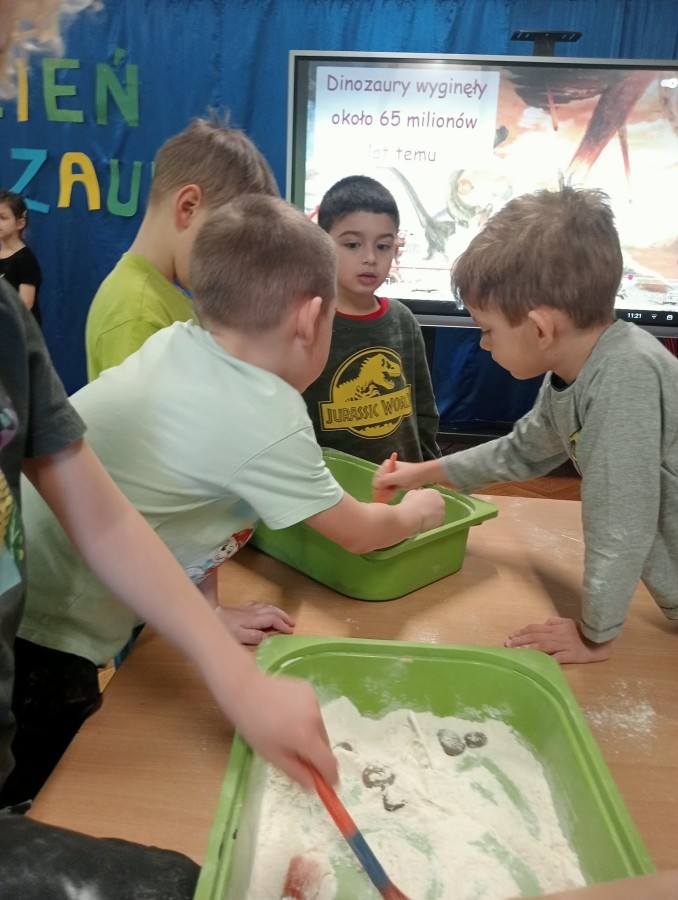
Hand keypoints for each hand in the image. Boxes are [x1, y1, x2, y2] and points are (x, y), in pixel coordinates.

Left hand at [215, 600, 294, 644]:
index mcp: (255, 619)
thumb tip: (268, 636)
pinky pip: (259, 604)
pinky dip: (267, 606)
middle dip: (284, 616)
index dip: (283, 625)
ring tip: (285, 617)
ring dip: (278, 611)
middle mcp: (254, 612)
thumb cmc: (224, 629)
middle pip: (273, 611)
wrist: (211, 616)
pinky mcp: (242, 607)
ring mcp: (248, 608)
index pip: (273, 620)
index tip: (290, 631)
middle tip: (292, 623)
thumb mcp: (239, 637)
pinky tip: (267, 608)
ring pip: (268, 606)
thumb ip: (255, 636)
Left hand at [236, 671, 337, 788]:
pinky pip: (313, 711)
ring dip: (311, 734)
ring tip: (288, 729)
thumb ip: (296, 772)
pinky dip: (306, 717)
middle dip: (316, 754)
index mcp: (307, 737)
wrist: (246, 691)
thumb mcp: (273, 756)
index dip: (330, 776)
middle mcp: (316, 718)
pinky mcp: (309, 690)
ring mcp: (314, 701)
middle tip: (297, 754)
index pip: (329, 762)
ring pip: (319, 727)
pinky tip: (288, 713)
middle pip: (325, 744)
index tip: (329, 784)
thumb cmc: (255, 728)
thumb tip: (313, 786)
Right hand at [372, 457, 438, 494]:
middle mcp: (387, 471)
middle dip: (380, 490)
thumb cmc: (409, 474)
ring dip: (384, 493)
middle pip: (380, 482)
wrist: (421, 476)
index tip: (377, 493)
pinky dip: (388, 494)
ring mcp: (391, 478)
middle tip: (380, 498)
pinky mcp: (395, 484)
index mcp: (386, 465)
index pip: (377, 476)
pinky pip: (389, 490)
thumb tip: (375, 485)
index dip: (377, 485)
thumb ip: (384, 481)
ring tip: (385, 499)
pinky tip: (388, 499)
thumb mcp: (395, 477)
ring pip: (384, 487)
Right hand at [399, 486, 445, 533]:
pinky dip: (432, 523)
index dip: (426, 500)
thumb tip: (419, 495)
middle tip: (422, 511)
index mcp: (435, 493)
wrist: (411, 516)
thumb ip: (418, 493)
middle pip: (437, 504)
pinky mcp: (441, 522)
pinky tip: (424, 523)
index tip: (420, 503)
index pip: (432, 495)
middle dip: (431, 507)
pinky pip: (436, 522)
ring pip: (437, 514)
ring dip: (432, 515)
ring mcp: (442, 512)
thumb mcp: (412, 493)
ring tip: (422, 518)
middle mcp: (441, 501)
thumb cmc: (410, 503)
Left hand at [505, 617, 613, 663]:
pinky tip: (537, 662)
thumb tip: (544, 622)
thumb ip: (555, 622)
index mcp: (555, 627)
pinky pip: (557, 657)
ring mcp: (564, 645)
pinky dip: (547, 659)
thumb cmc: (584, 632)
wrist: (600, 639)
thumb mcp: (568, 622)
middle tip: (507, 644)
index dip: (522, 631)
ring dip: (528, 648)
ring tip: (516, 650)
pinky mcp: (571, 655)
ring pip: (543, 646)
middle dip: (520, 640)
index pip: (535, 628)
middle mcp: (557, 635)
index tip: (511, 636)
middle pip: (535, 636)